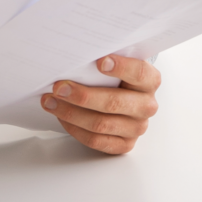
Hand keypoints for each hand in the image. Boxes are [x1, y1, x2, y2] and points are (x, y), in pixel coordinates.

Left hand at [40, 55, 161, 154]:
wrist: (122, 101)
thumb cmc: (115, 79)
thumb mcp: (117, 66)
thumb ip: (104, 61)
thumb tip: (75, 56)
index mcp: (150, 81)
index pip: (139, 73)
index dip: (121, 67)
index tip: (99, 61)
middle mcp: (147, 106)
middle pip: (114, 102)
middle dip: (82, 95)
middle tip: (59, 87)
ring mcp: (137, 128)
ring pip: (101, 124)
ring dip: (71, 113)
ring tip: (51, 102)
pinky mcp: (124, 144)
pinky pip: (96, 140)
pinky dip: (74, 128)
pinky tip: (61, 117)